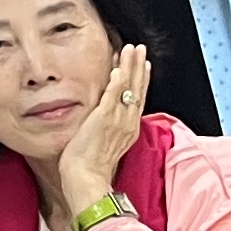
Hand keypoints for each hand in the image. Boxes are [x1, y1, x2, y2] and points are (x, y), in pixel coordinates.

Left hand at [56, 42, 151, 211]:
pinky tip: (117, 68)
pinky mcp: (103, 119)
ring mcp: (117, 120)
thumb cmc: (89, 170)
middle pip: (137, 89)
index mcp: (128, 129)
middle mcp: (127, 123)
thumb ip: (107, 132)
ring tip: (132, 49)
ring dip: (130, 66)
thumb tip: (101, 124)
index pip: (137, 99)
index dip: (141, 80)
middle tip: (140, 49)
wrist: (87, 181)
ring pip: (128, 87)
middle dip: (139, 67)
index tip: (142, 66)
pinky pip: (112, 95)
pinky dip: (117, 81)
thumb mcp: (104, 146)